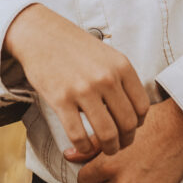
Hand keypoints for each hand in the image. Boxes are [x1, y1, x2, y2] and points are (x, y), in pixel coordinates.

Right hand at [3, 4, 149, 155]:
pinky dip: (83, 147)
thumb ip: (121, 79)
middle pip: (128, 124)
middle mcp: (106, 77)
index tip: (130, 129)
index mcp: (121, 66)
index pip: (142, 107)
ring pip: (107, 134)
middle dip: (125, 141)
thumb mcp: (106, 55)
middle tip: (118, 145)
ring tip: (105, 148)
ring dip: (109, 148)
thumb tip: (133, 114)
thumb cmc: (75, 47)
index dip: (138, 124)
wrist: (41, 34)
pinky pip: (78, 135)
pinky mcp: (61, 100)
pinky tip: (81, 145)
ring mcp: (83, 89)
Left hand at [64, 98, 182, 182]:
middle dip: (105, 176)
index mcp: (108, 165)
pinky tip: (146, 169)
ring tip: (134, 162)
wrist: (182, 127)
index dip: (88, 170)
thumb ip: (90, 146)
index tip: (95, 162)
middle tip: (119, 158)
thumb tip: (68, 155)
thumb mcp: (115, 128)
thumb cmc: (148, 122)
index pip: (84, 181)